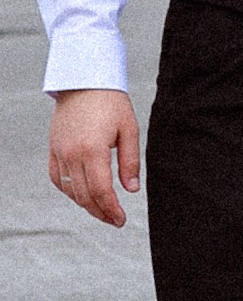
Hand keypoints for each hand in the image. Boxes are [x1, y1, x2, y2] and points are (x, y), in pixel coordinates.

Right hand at [49, 89, 141, 226]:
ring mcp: (59, 153)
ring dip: (85, 204)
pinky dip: (69, 191)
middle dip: (100, 212)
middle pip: (85, 196)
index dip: (111, 209)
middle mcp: (72, 155)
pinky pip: (57, 178)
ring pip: (70, 190)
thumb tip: (131, 190)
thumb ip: (130, 161)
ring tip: (102, 210)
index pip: (102, 191)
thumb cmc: (110, 101)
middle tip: (114, 220)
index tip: (121, 220)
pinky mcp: (53, 149)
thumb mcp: (128, 129)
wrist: (83, 81)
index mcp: (93, 150)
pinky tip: (82, 195)